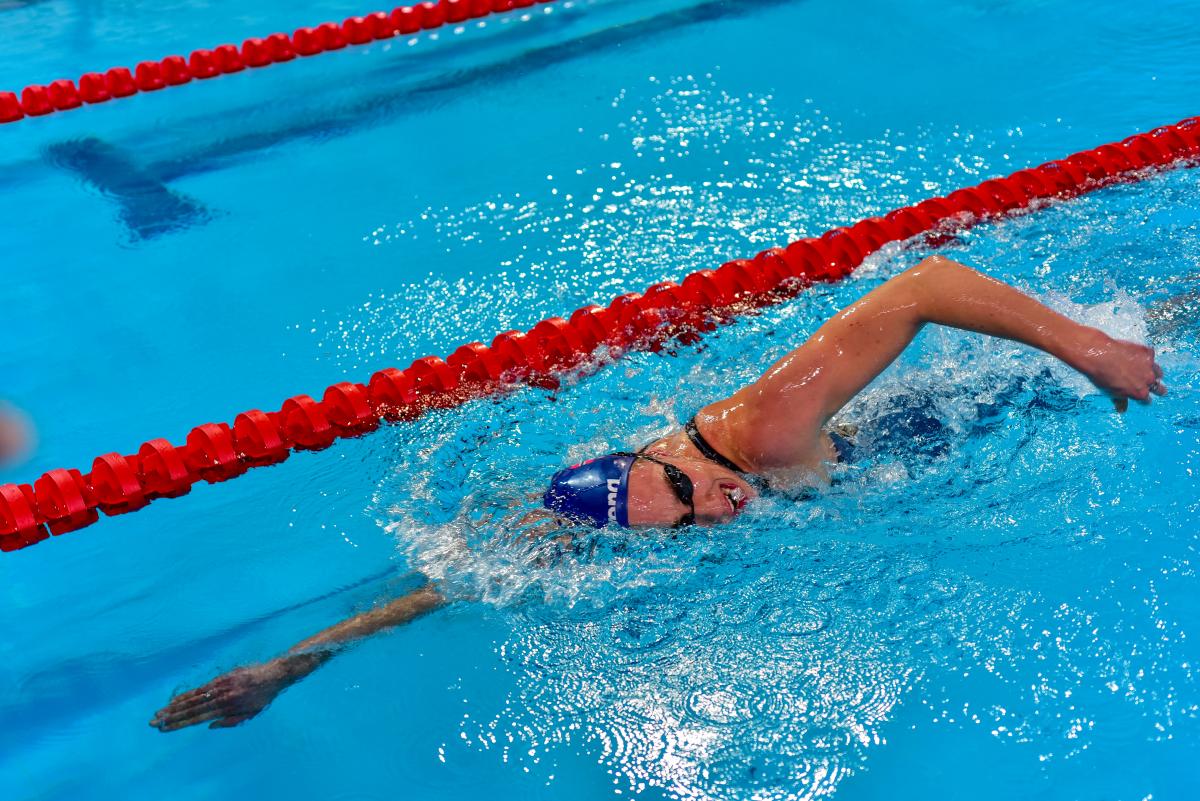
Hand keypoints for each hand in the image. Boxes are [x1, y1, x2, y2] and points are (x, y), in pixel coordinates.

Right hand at [150, 657, 306, 731]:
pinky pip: (201, 688)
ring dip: (174, 706)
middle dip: (171, 717)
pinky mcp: (222, 677)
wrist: (275, 674)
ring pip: (193, 698)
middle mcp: (222, 698)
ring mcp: (221, 687)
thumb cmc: (263, 696)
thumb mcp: (252, 713)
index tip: (165, 729)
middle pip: (191, 709)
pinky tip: (176, 699)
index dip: (180, 724)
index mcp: (228, 709)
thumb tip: (209, 726)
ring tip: (159, 712)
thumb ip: (231, 721)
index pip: (198, 719)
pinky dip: (187, 694)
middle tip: (153, 723)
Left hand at [1075, 330, 1165, 412]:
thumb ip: (1120, 401)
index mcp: (1140, 393)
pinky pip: (1150, 356)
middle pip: (1159, 389)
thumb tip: (1122, 410)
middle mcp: (1148, 381)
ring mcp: (1149, 366)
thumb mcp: (1110, 392)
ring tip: (1144, 370)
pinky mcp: (1148, 353)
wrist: (1097, 355)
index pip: (1147, 400)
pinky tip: (1135, 355)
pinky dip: (1145, 356)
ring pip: (1158, 373)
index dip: (1143, 399)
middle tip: (1152, 386)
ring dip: (1153, 373)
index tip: (1139, 395)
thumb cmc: (1101, 375)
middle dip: (1156, 389)